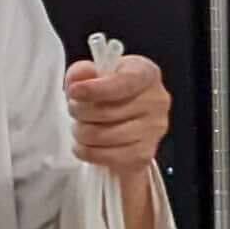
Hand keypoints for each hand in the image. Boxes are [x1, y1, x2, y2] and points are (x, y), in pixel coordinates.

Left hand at [67, 50, 171, 174]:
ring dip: (81, 133)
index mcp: (146, 74)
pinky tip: (84, 144)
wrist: (125, 119)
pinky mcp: (144, 154)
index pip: (123, 82)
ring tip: (79, 126)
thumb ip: (82, 72)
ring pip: (104, 136)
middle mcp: (156, 101)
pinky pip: (108, 157)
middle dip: (79, 111)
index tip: (74, 92)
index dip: (95, 89)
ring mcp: (153, 130)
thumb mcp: (95, 73)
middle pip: (107, 111)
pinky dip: (88, 152)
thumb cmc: (111, 93)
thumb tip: (78, 80)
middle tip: (73, 109)